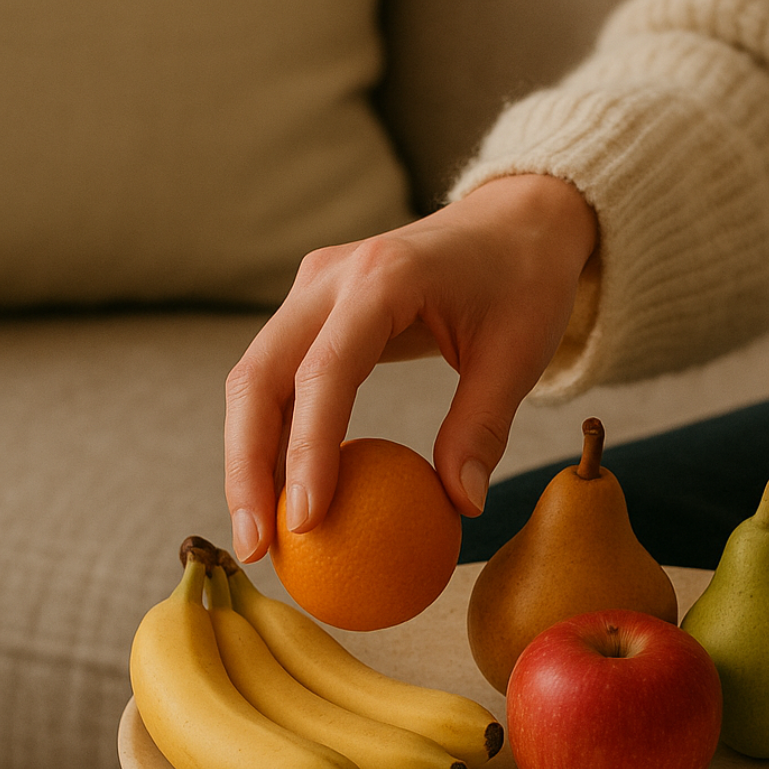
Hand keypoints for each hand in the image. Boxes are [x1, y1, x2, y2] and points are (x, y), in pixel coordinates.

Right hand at [224, 174, 597, 562]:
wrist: (511, 222)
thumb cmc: (522, 283)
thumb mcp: (519, 354)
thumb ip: (483, 427)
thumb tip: (460, 507)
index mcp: (383, 276)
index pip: (325, 371)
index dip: (307, 450)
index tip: (305, 522)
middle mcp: (331, 278)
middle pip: (257, 375)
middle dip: (246, 466)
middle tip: (256, 546)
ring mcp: (314, 290)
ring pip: (254, 380)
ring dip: (249, 459)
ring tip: (260, 535)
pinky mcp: (313, 310)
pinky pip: (279, 379)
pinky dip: (274, 438)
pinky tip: (283, 494)